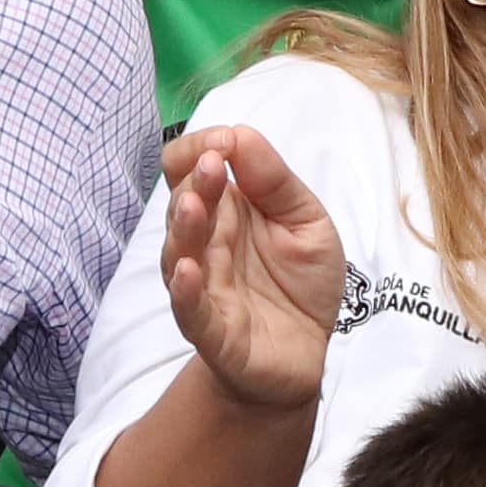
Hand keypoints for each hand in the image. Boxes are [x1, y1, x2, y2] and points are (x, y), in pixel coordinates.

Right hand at [156, 126, 345, 413]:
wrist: (305, 353)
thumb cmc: (300, 282)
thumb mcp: (306, 221)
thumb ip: (275, 181)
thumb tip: (240, 133)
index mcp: (223, 210)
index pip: (187, 168)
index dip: (198, 149)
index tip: (225, 142)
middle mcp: (204, 244)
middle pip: (182, 205)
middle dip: (195, 183)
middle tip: (213, 164)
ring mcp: (204, 287)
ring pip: (179, 254)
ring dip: (184, 228)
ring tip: (193, 206)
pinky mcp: (212, 331)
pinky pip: (190, 310)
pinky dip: (184, 293)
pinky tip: (187, 270)